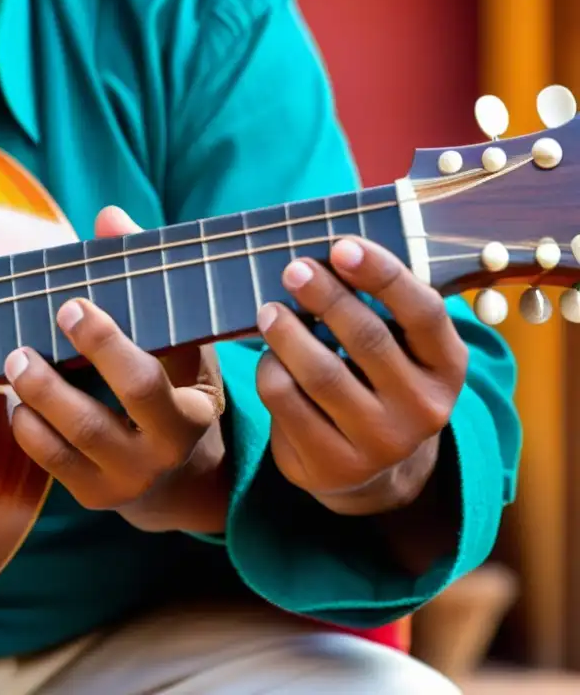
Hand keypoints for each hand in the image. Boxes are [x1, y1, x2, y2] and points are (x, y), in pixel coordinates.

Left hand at [4, 207, 230, 532]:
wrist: (180, 474)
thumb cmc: (176, 388)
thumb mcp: (178, 342)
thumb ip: (145, 281)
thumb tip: (109, 216)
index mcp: (191, 411)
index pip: (149, 378)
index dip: (105, 342)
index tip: (72, 303)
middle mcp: (164, 451)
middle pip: (109, 413)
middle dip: (67, 371)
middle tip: (35, 333)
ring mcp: (127, 479)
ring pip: (75, 439)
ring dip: (37, 396)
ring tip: (14, 360)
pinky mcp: (95, 496)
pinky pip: (52, 464)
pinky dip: (28, 429)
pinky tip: (16, 401)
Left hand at [255, 237, 467, 515]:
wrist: (370, 470)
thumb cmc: (377, 384)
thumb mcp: (399, 349)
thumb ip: (380, 307)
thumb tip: (326, 256)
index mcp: (447, 366)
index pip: (423, 312)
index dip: (382, 274)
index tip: (342, 246)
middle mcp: (424, 408)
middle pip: (367, 338)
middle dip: (325, 296)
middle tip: (293, 269)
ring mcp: (381, 443)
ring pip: (323, 373)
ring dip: (288, 333)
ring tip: (269, 310)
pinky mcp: (335, 464)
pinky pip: (289, 402)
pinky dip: (271, 370)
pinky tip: (269, 357)